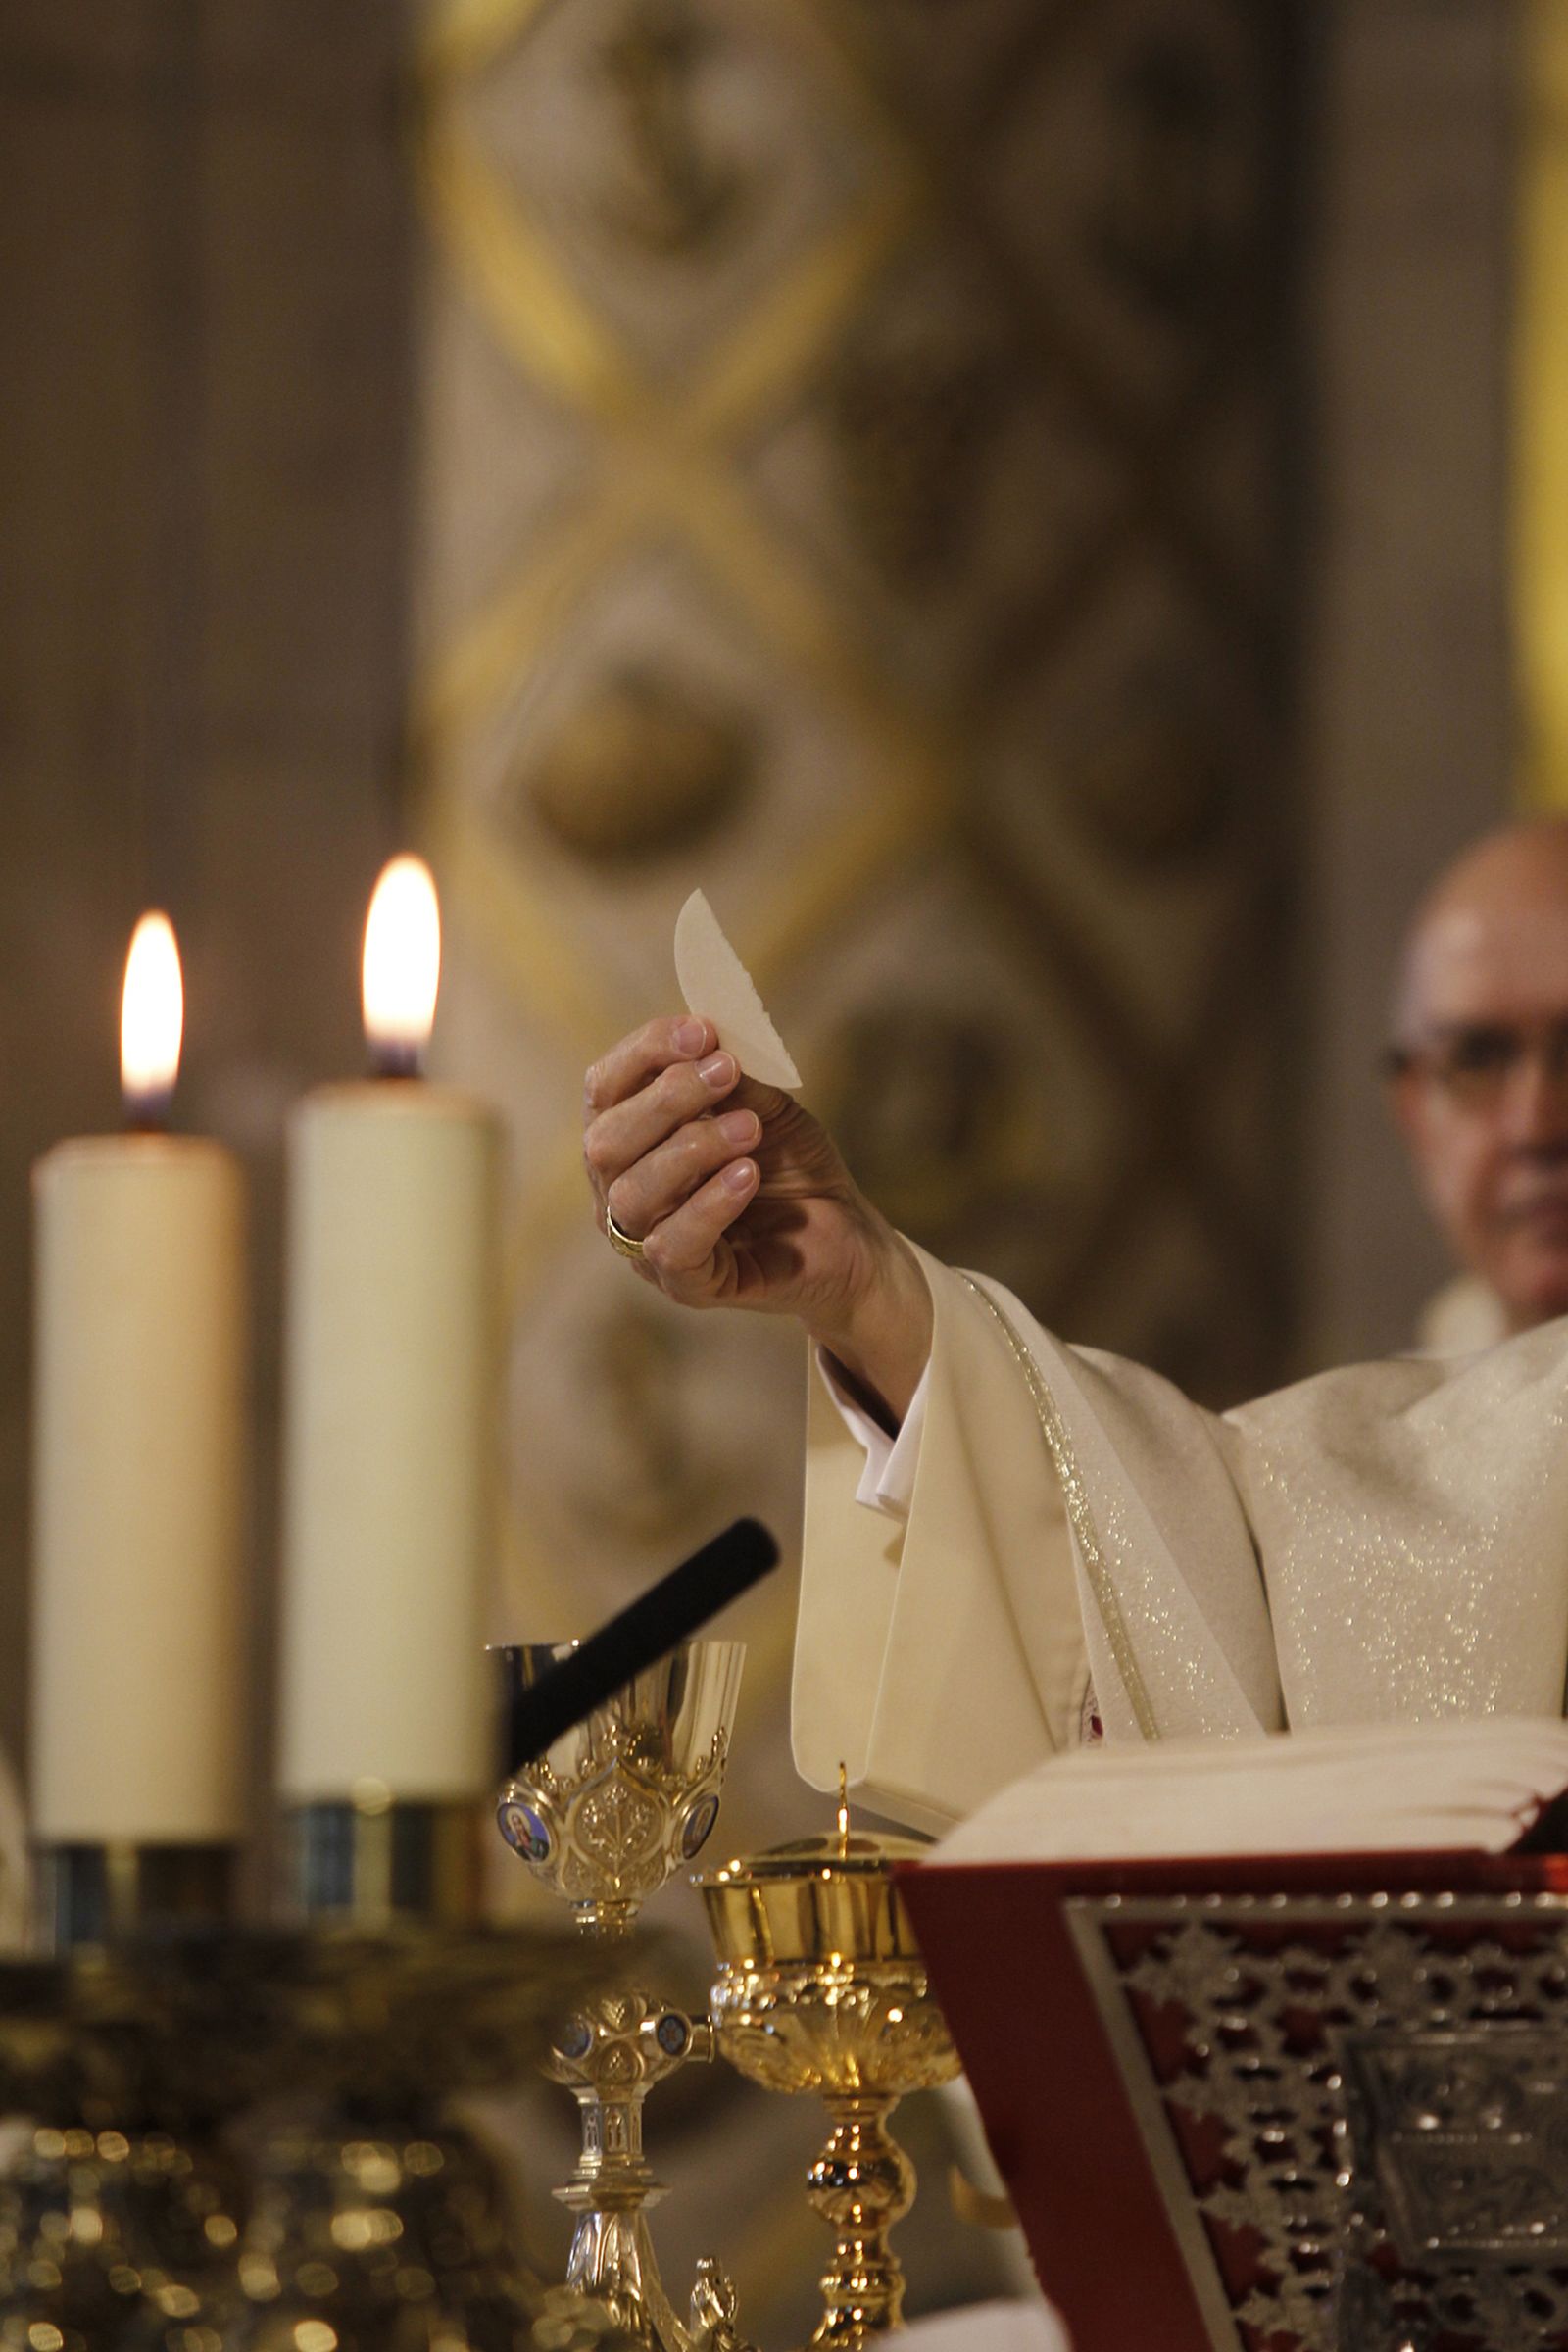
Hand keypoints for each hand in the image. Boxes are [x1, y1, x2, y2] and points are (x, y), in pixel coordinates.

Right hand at [582, 1016, 931, 1418]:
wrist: (846, 1236)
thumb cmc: (791, 1167)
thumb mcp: (766, 1109)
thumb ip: (733, 1078)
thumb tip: (708, 1036)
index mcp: (629, 1138)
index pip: (604, 1088)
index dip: (644, 1053)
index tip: (702, 1032)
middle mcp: (620, 1192)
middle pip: (604, 1142)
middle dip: (666, 1099)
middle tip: (727, 1073)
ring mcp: (644, 1245)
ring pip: (632, 1194)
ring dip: (692, 1149)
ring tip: (749, 1129)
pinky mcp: (686, 1286)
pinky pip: (672, 1246)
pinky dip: (708, 1204)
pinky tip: (747, 1175)